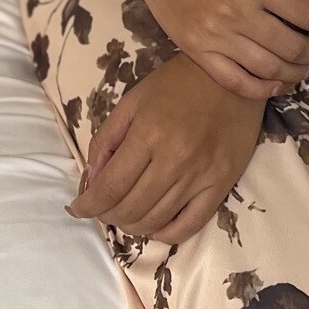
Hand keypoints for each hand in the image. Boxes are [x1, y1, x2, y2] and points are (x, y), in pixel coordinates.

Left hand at [65, 53, 266, 242]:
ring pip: (156, 220)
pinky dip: (166, 234)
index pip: (110, 186)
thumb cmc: (177, 83)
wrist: (232, 74)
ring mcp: (201, 175)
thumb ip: (107, 137)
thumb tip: (92, 177)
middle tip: (102, 209)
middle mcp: (175, 159)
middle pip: (131, 208)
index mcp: (149, 133)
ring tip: (125, 215)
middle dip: (108, 215)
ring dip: (132, 225)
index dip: (89, 205)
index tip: (77, 209)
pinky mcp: (222, 184)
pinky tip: (155, 225)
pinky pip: (190, 225)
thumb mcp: (133, 99)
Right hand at [121, 0, 308, 99]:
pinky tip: (277, 84)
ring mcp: (216, 36)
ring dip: (295, 73)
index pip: (307, 14)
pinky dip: (262, 90)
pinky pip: (236, 82)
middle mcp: (237, 12)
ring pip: (268, 68)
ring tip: (304, 67)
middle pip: (291, 46)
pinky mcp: (197, 51)